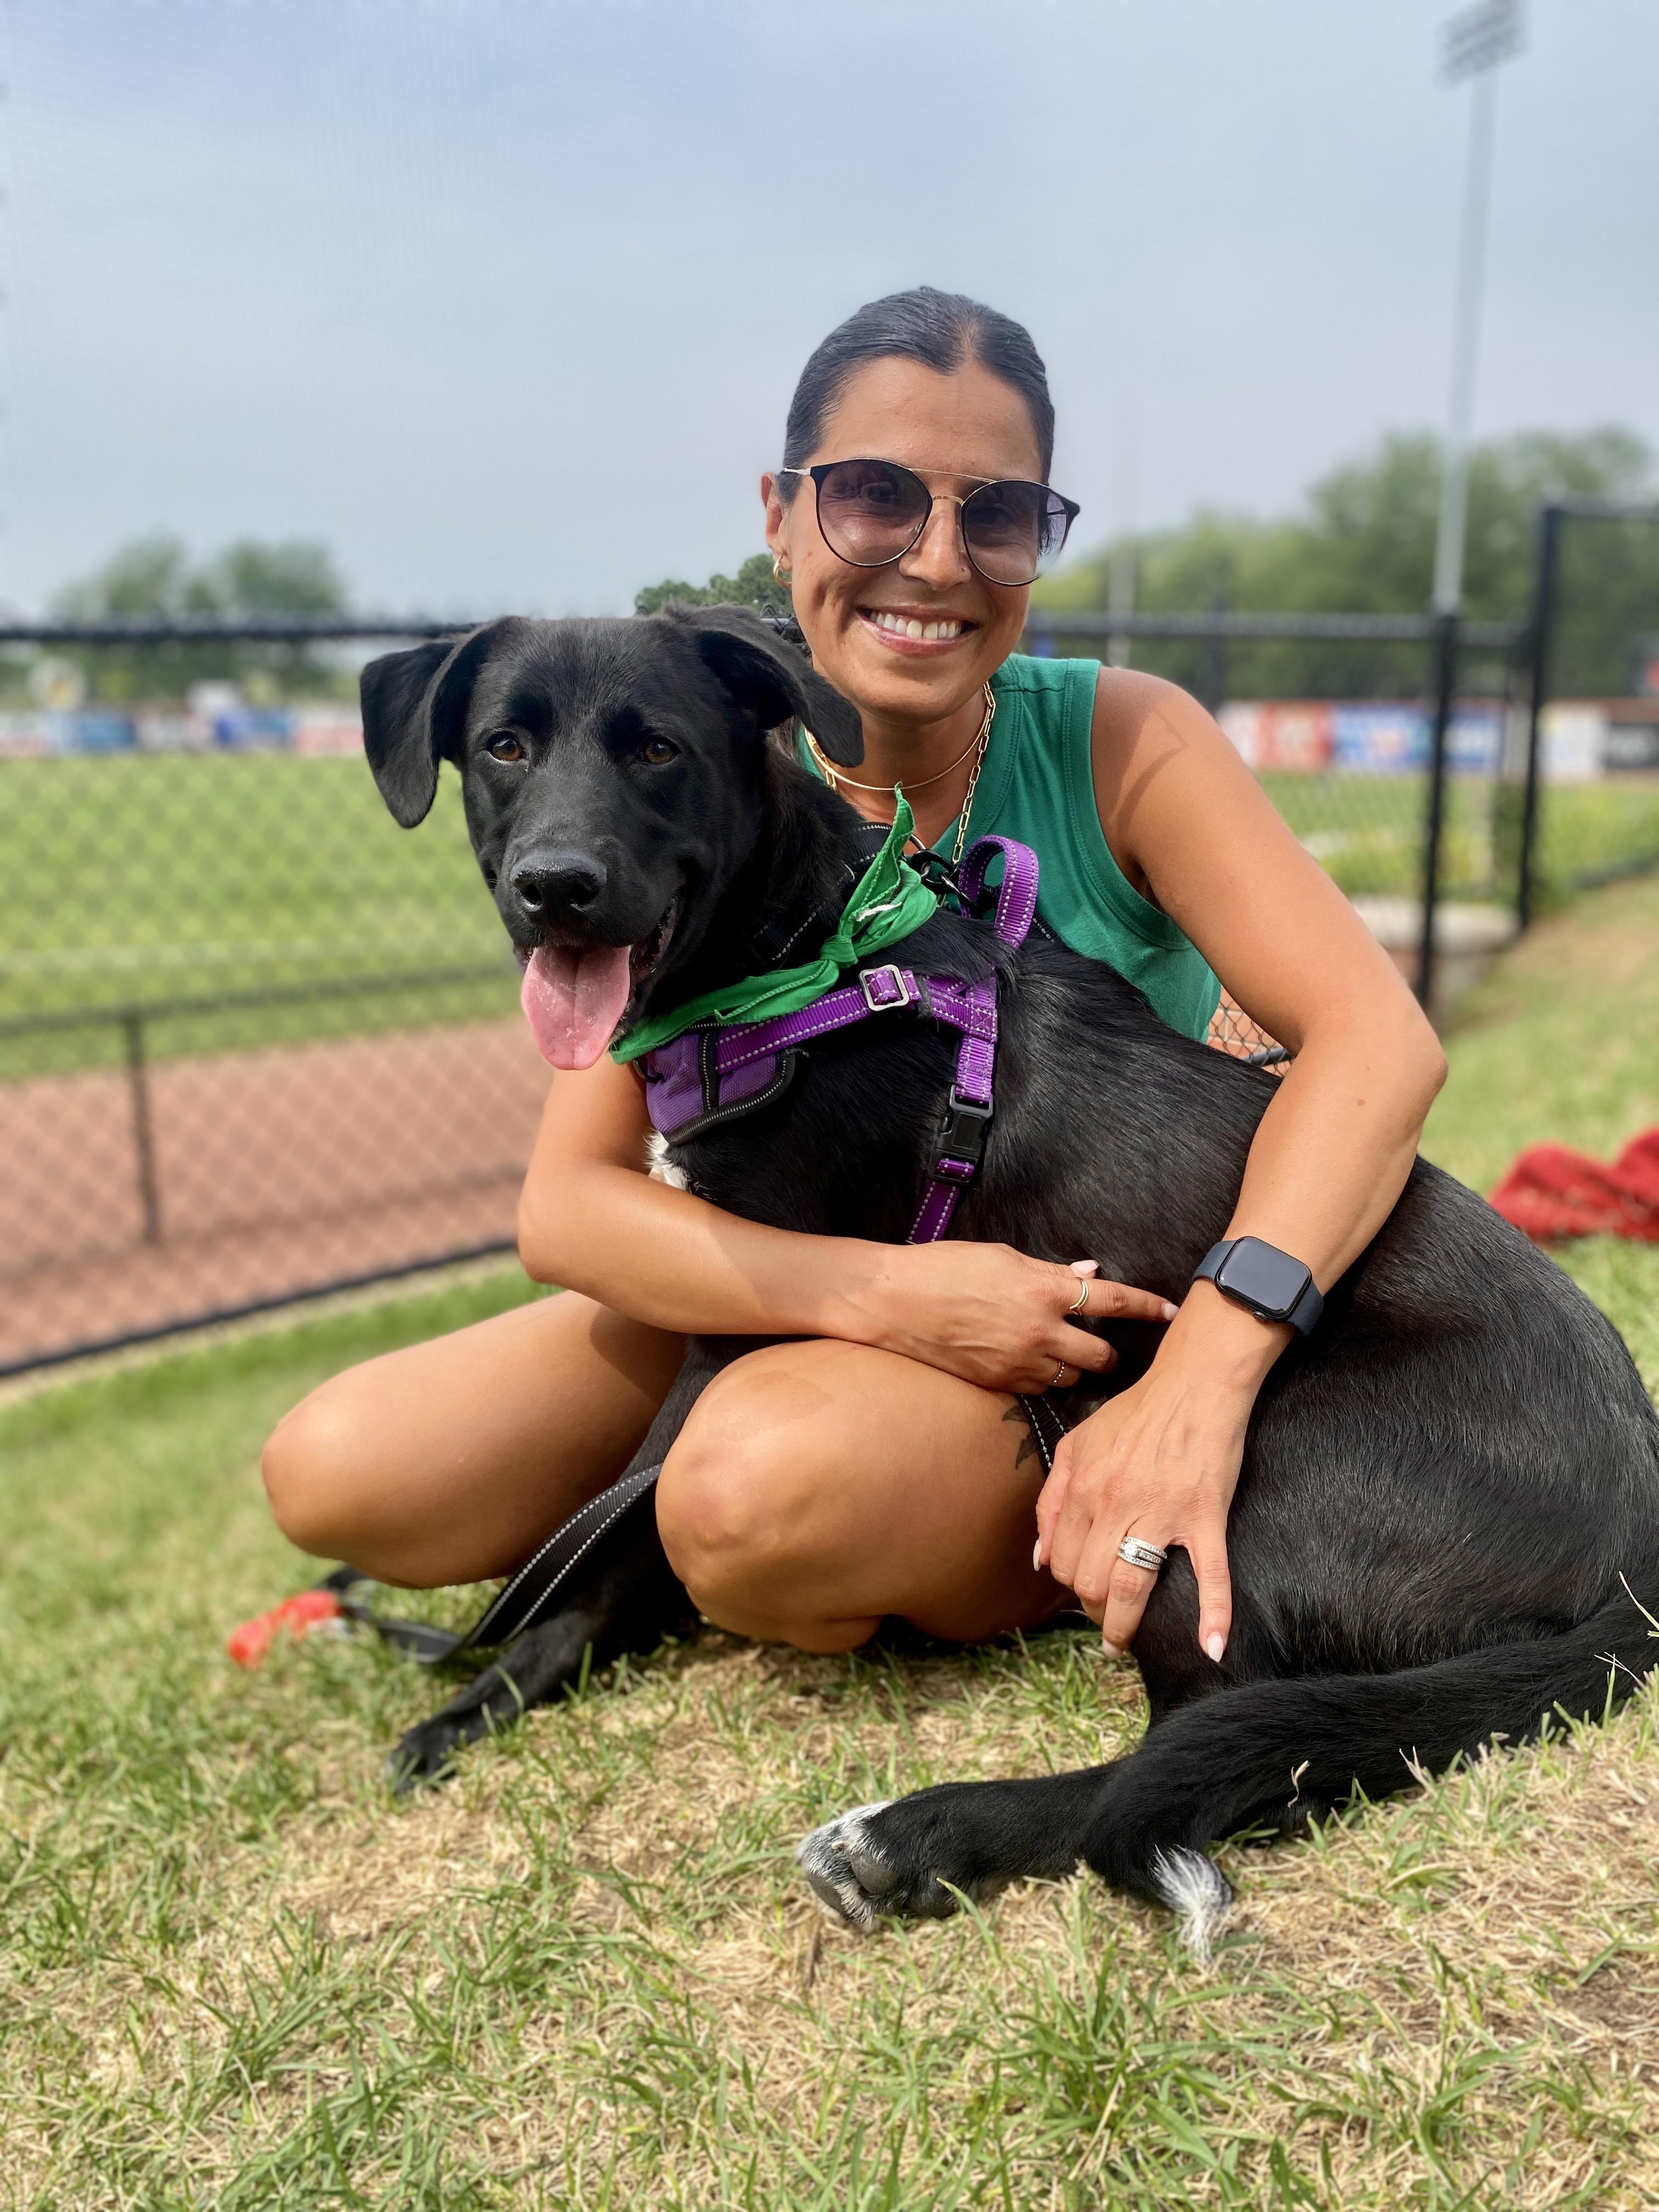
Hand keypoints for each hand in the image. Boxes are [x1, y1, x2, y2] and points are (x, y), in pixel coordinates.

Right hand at [849, 1248, 1175, 1394]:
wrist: (894, 1302)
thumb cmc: (945, 1267)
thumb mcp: (1003, 1256)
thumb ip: (1051, 1270)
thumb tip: (1089, 1273)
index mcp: (1045, 1289)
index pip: (1114, 1301)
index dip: (1148, 1307)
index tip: (1171, 1311)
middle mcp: (1040, 1331)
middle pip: (1102, 1354)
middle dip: (1110, 1351)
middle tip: (1107, 1345)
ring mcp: (1020, 1362)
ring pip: (1072, 1376)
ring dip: (1076, 1366)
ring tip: (1067, 1354)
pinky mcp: (1000, 1384)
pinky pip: (1038, 1388)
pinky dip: (1044, 1378)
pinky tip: (1033, 1364)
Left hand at [1034, 1298, 1272, 1661]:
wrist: (1194, 1383)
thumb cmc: (1136, 1413)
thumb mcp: (1078, 1444)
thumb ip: (1052, 1498)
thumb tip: (1039, 1558)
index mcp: (1083, 1488)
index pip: (1061, 1560)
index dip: (1069, 1584)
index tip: (1083, 1590)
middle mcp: (1115, 1503)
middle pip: (1091, 1581)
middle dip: (1093, 1608)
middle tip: (1105, 1616)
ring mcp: (1161, 1512)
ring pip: (1132, 1585)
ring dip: (1124, 1624)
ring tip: (1123, 1639)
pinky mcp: (1203, 1515)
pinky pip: (1210, 1572)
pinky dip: (1214, 1613)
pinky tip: (1212, 1647)